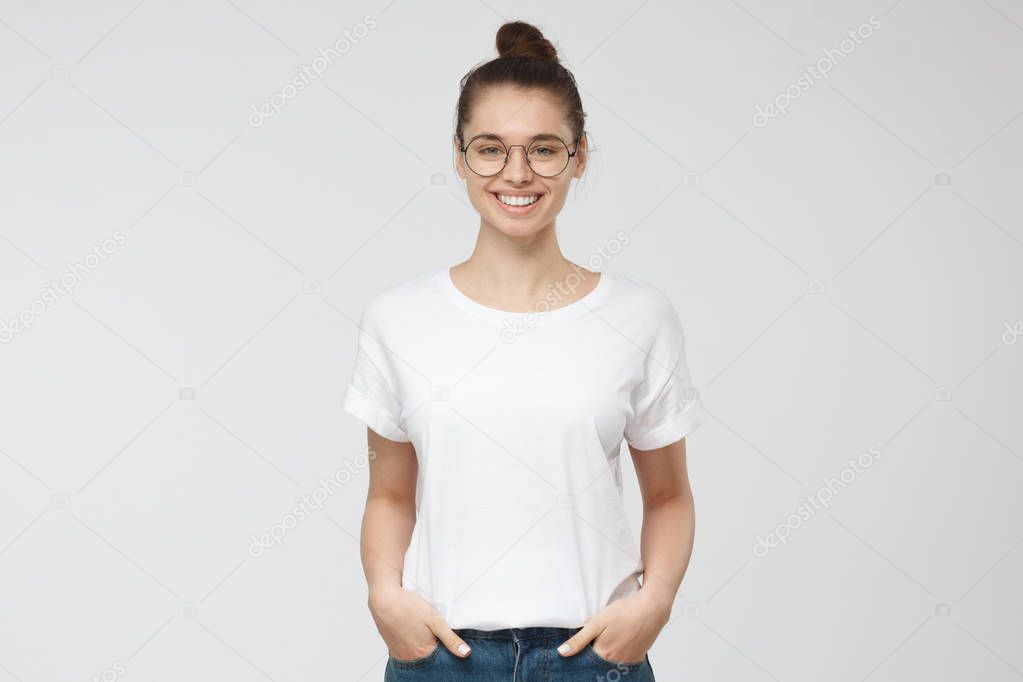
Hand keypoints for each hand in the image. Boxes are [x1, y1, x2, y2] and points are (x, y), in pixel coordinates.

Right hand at [368, 585, 471, 658]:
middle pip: (428, 659)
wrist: (384, 598)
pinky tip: (413, 634)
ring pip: (416, 656)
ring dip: (422, 648)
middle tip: (433, 633)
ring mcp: (399, 654)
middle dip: (434, 649)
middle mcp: (410, 658)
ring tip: (423, 632)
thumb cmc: (409, 606)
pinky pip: (405, 653)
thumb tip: (465, 653)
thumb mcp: (435, 619)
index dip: (446, 649)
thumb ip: (450, 638)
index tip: (446, 639)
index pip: (441, 660)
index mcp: (423, 653)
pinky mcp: (392, 649)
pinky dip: (412, 647)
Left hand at [556, 587, 670, 662]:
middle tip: (601, 634)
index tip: (587, 638)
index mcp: (604, 654)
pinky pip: (625, 660)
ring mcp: (629, 661)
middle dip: (596, 651)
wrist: (652, 607)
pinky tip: (622, 639)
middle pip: (600, 661)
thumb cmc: (625, 611)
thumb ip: (579, 639)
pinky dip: (621, 652)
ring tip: (612, 635)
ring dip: (609, 652)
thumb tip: (562, 653)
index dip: (584, 649)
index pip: (586, 659)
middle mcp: (617, 662)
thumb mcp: (598, 622)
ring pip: (613, 661)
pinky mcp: (639, 657)